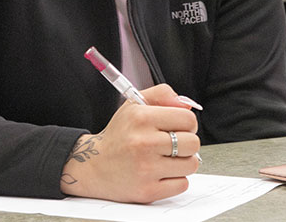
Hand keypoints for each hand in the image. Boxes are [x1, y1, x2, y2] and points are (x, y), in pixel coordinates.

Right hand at [59, 84, 200, 202]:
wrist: (93, 166)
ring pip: (191, 164)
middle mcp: (143, 142)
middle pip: (193, 143)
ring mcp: (146, 169)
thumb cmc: (118, 136)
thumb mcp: (134, 104)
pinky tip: (161, 173)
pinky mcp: (147, 191)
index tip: (178, 128)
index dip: (187, 124)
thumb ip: (162, 95)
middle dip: (186, 143)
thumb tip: (189, 105)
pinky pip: (182, 184)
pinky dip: (175, 179)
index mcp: (141, 118)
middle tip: (172, 144)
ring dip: (182, 162)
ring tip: (166, 159)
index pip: (188, 119)